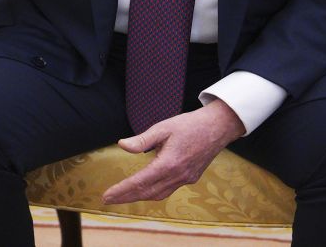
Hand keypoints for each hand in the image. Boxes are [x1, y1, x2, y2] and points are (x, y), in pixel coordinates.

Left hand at [101, 99, 244, 204]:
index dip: (122, 190)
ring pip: (159, 194)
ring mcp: (186, 179)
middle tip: (109, 200)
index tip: (107, 196)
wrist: (218, 127)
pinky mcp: (191, 178)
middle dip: (126, 197)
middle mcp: (178, 175)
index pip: (140, 181)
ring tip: (123, 196)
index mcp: (169, 163)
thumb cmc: (190, 124)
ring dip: (140, 197)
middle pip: (147, 193)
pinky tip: (146, 189)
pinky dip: (154, 192)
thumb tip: (122, 145)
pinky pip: (169, 190)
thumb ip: (142, 140)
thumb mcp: (163, 127)